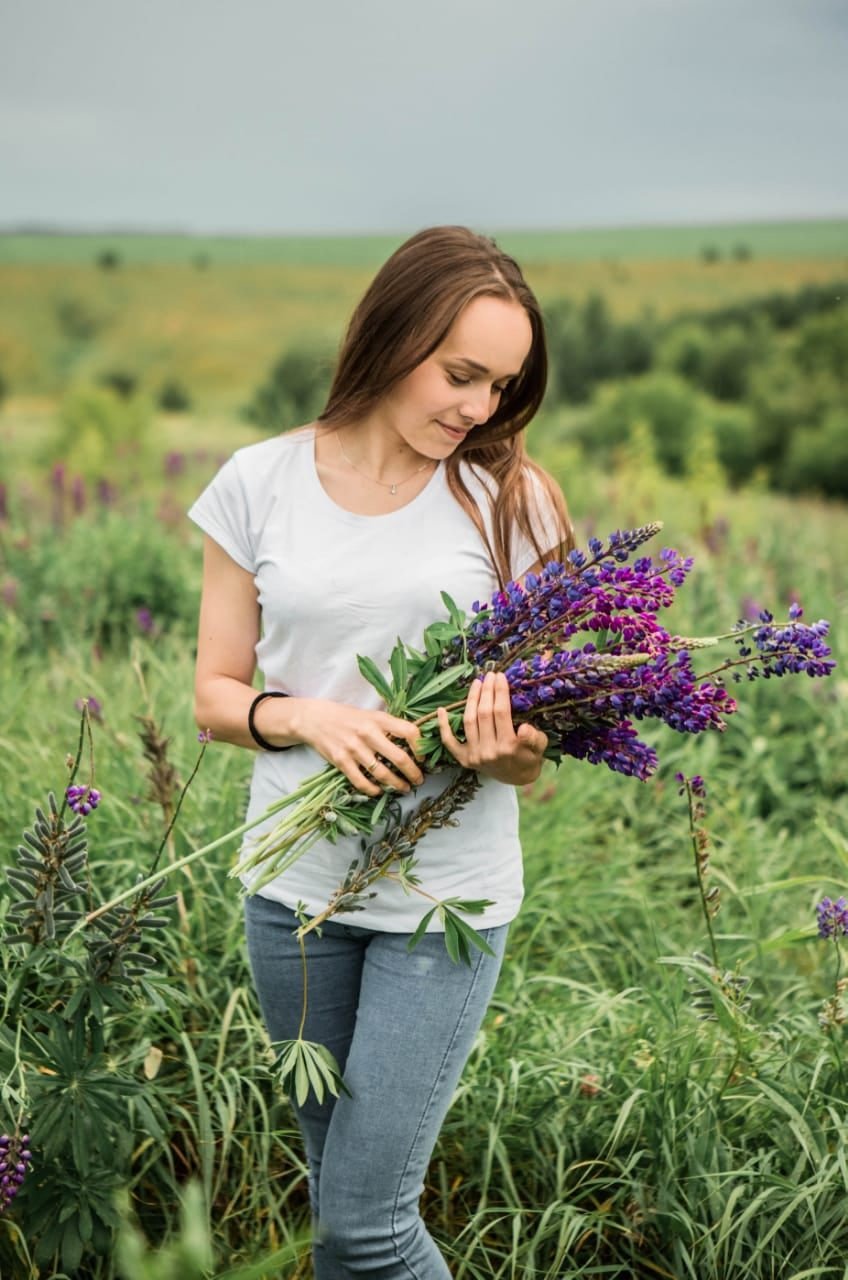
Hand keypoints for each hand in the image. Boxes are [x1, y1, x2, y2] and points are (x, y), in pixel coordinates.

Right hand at [293, 699, 423, 796]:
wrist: (315, 719)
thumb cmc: (347, 717)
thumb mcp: (370, 715)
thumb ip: (389, 727)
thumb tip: (414, 741)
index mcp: (379, 719)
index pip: (409, 731)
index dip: (420, 747)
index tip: (422, 758)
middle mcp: (368, 733)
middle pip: (399, 758)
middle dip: (413, 773)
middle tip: (419, 780)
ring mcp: (354, 748)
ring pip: (382, 773)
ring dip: (396, 784)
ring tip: (403, 788)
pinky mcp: (340, 761)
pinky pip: (361, 781)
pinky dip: (373, 790)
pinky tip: (379, 791)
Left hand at [436, 671, 547, 786]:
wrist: (518, 779)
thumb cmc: (530, 758)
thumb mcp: (539, 747)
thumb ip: (533, 738)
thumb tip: (524, 728)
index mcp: (509, 747)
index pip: (501, 712)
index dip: (500, 692)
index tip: (500, 676)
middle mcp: (489, 751)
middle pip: (484, 713)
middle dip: (486, 691)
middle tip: (489, 675)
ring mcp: (474, 756)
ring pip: (469, 721)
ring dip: (471, 699)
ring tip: (476, 683)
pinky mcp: (464, 760)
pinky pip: (449, 742)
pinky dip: (443, 726)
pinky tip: (441, 710)